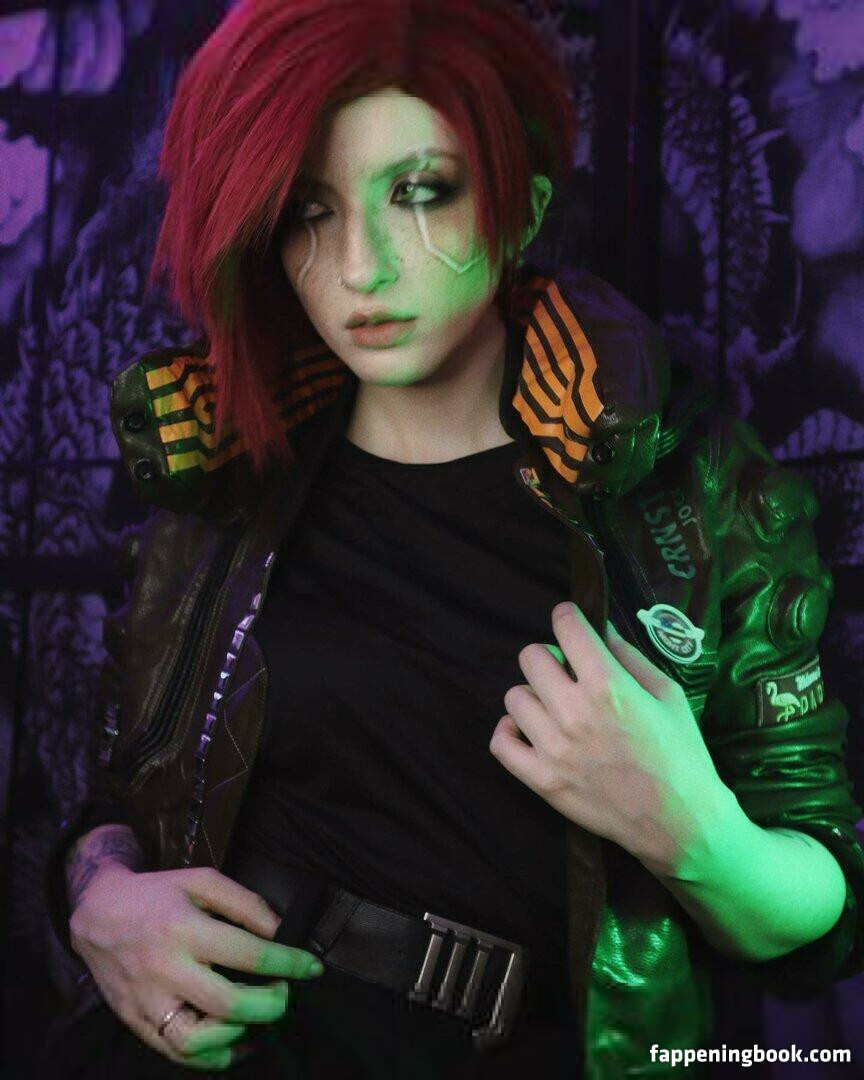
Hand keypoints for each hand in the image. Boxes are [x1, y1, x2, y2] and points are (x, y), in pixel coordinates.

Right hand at [69, 864, 323, 1070]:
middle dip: (271, 1004)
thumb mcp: (201, 881)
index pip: (249, 953)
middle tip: (285, 993)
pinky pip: (176, 1052)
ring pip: (197, 1040)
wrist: (96, 913)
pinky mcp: (136, 1022)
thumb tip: (280, 930)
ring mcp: (148, 1001)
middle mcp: (165, 969)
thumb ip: (244, 903)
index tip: (311, 966)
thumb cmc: (155, 894)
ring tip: (258, 1018)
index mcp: (184, 928)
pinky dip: (211, 1057)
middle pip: (229, 1003)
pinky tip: (235, 1042)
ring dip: (239, 1034)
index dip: (289, 962)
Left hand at [489, 602, 729, 878]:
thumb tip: (601, 628)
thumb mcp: (668, 695)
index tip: (571, 621)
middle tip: (567, 673)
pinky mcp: (541, 779)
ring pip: (514, 697)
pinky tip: (530, 731)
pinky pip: (500, 742)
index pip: (567, 628)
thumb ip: (630, 657)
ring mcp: (553, 748)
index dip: (568, 617)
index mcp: (608, 685)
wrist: (681, 822)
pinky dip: (510, 732)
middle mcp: (573, 712)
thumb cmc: (681, 754)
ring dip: (533, 696)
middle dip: (549, 657)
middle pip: (531, 657)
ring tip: (555, 709)